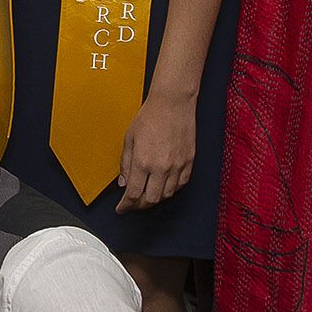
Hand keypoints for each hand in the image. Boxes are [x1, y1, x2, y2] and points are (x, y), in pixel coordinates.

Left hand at [113, 87, 198, 211]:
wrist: (173, 103)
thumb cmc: (150, 116)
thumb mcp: (129, 139)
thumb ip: (125, 164)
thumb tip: (124, 183)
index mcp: (143, 162)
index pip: (133, 194)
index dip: (126, 206)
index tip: (122, 208)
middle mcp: (161, 167)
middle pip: (151, 199)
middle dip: (139, 205)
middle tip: (133, 203)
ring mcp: (177, 165)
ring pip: (167, 195)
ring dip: (156, 198)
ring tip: (148, 193)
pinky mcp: (189, 161)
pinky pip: (181, 184)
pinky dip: (172, 189)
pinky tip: (165, 185)